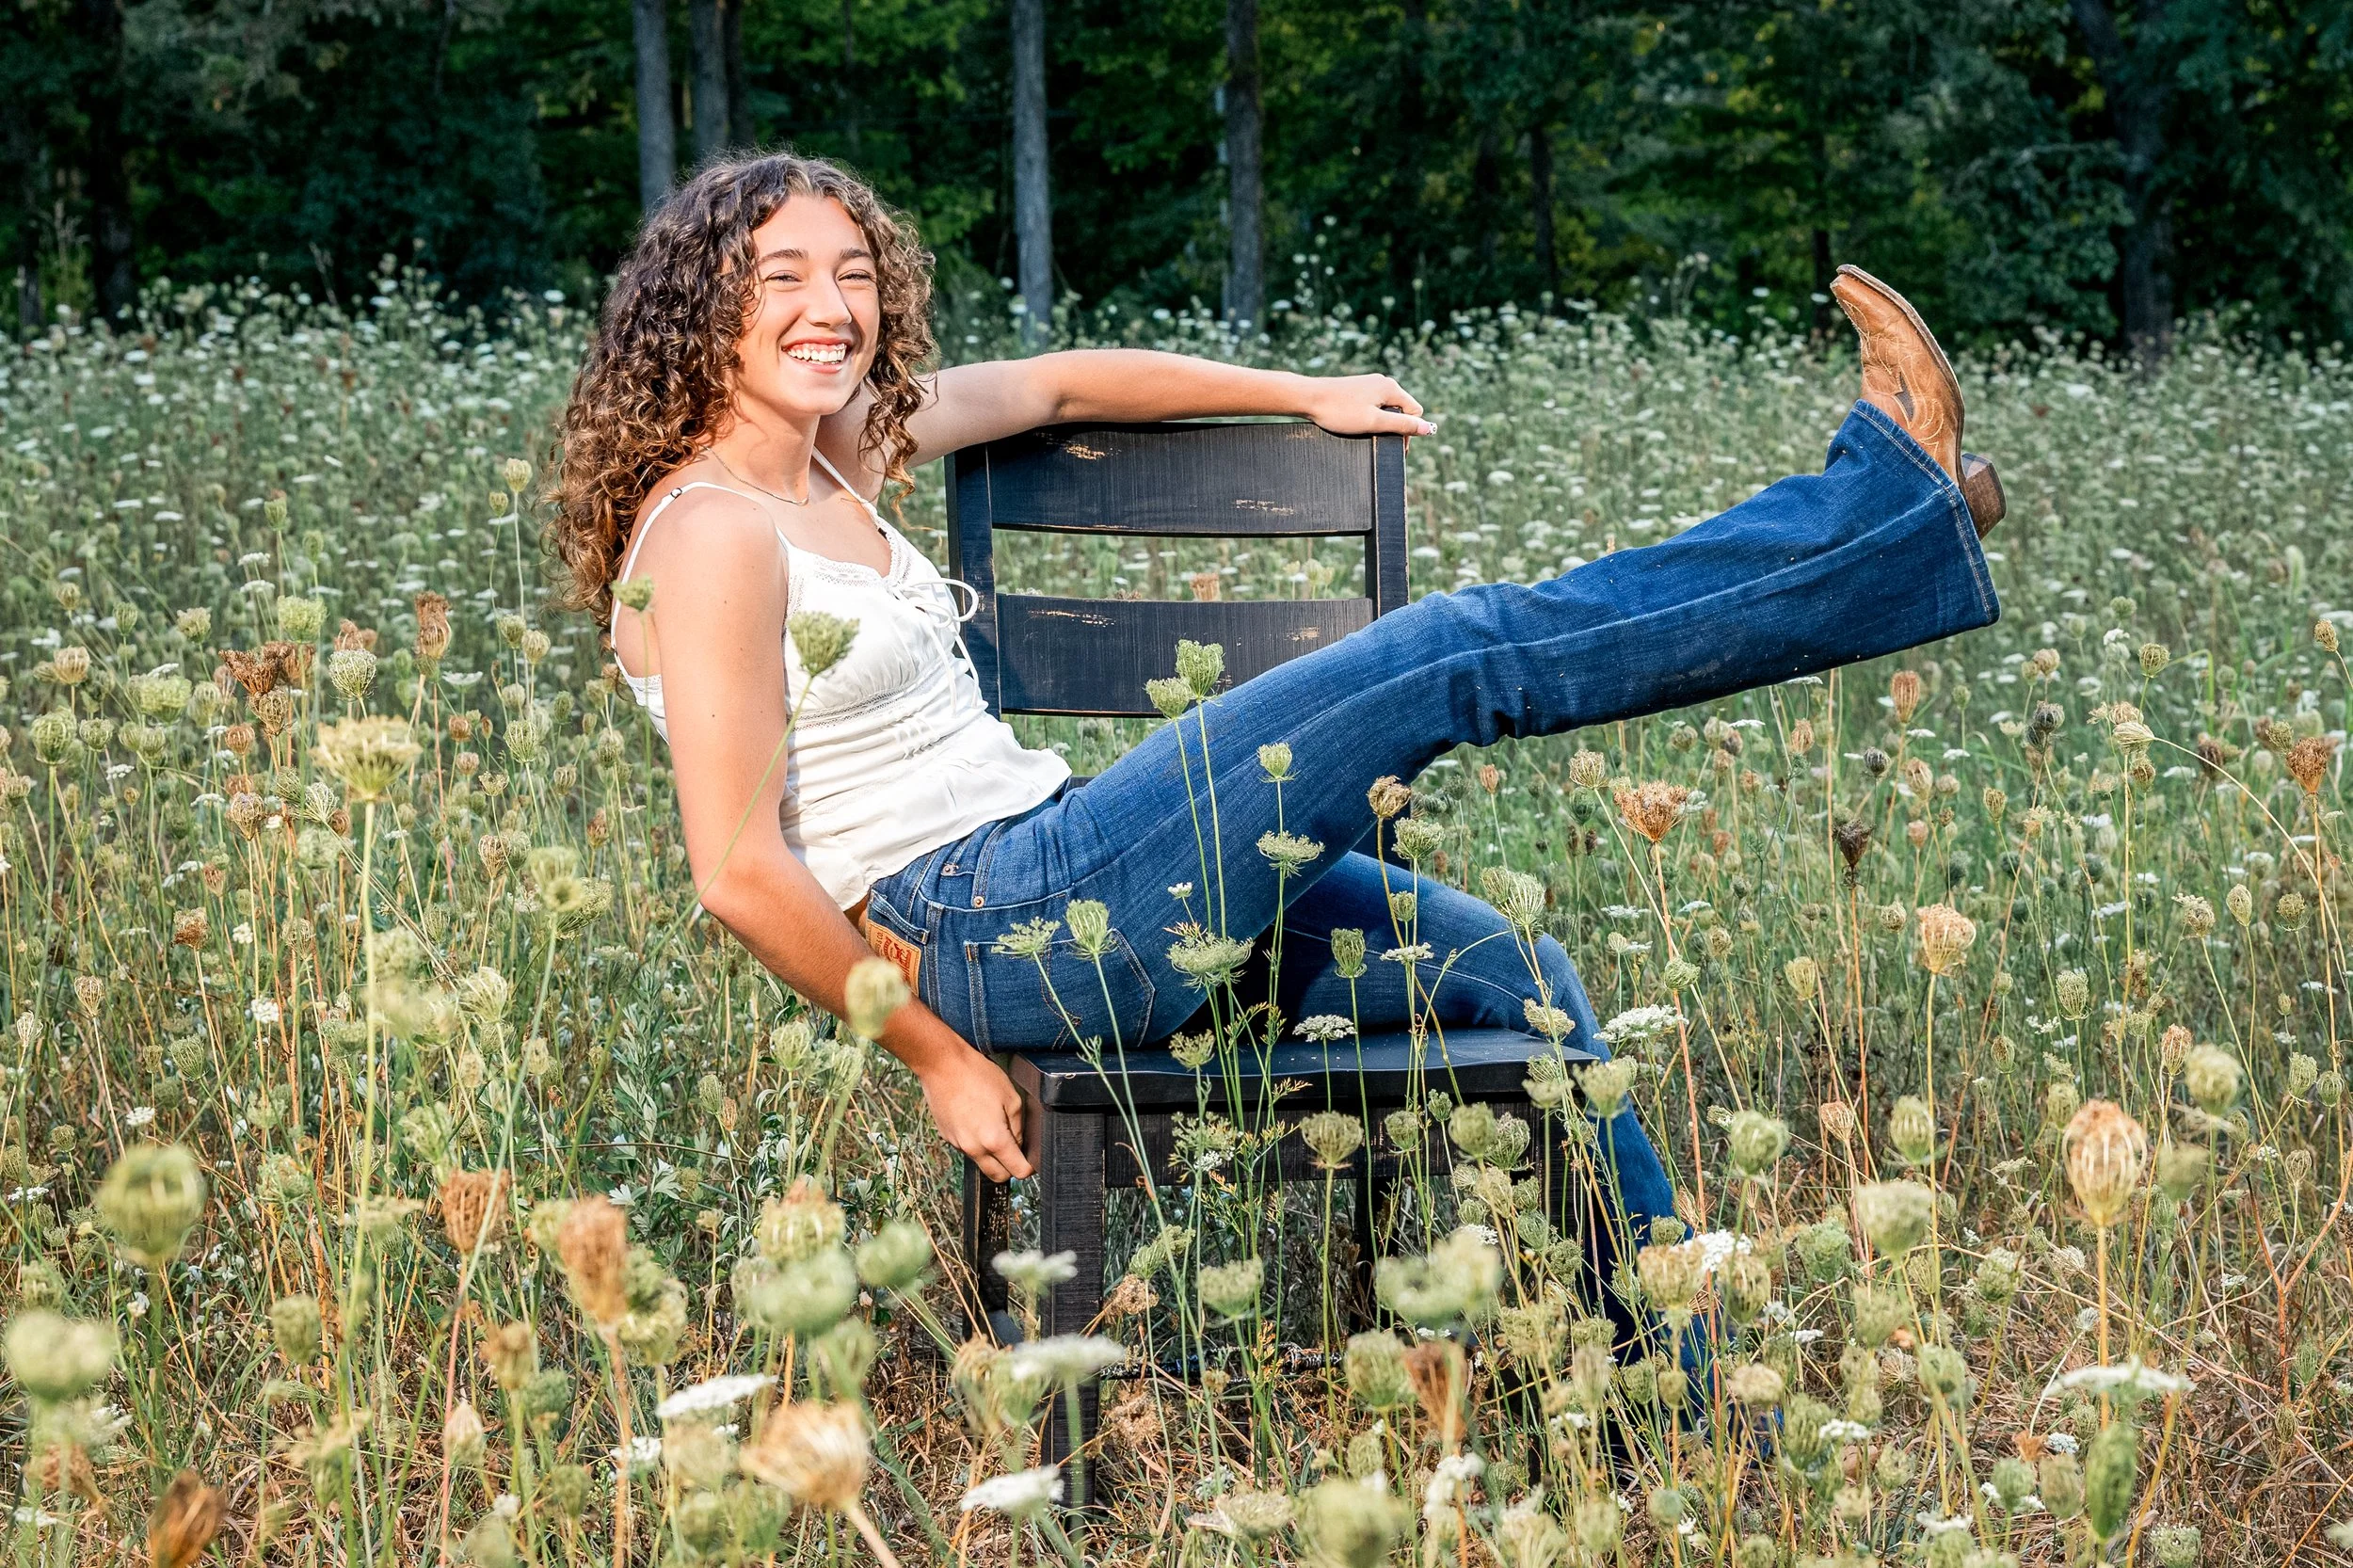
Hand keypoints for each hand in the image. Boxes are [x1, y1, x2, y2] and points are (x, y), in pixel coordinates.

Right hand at [917, 1043, 1032, 1180]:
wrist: (942, 1066)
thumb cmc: (978, 1076)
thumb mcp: (1011, 1097)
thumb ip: (1018, 1127)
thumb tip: (1018, 1143)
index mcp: (994, 1140)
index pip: (1018, 1171)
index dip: (1029, 1167)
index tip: (1032, 1159)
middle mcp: (975, 1148)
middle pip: (998, 1177)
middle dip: (1010, 1169)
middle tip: (1016, 1150)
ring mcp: (958, 1144)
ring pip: (981, 1163)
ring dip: (991, 1155)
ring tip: (994, 1128)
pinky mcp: (947, 1137)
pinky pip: (967, 1149)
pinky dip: (976, 1143)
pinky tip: (977, 1120)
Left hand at [1300, 372, 1433, 437]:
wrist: (1308, 398)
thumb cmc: (1339, 411)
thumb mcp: (1374, 422)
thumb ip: (1402, 425)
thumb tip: (1429, 429)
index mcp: (1391, 388)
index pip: (1415, 412)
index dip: (1408, 431)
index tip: (1392, 443)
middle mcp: (1383, 383)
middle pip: (1401, 411)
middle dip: (1394, 428)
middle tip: (1376, 441)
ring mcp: (1369, 385)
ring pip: (1386, 410)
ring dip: (1380, 424)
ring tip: (1362, 431)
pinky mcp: (1357, 390)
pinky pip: (1373, 406)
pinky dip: (1368, 418)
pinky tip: (1353, 423)